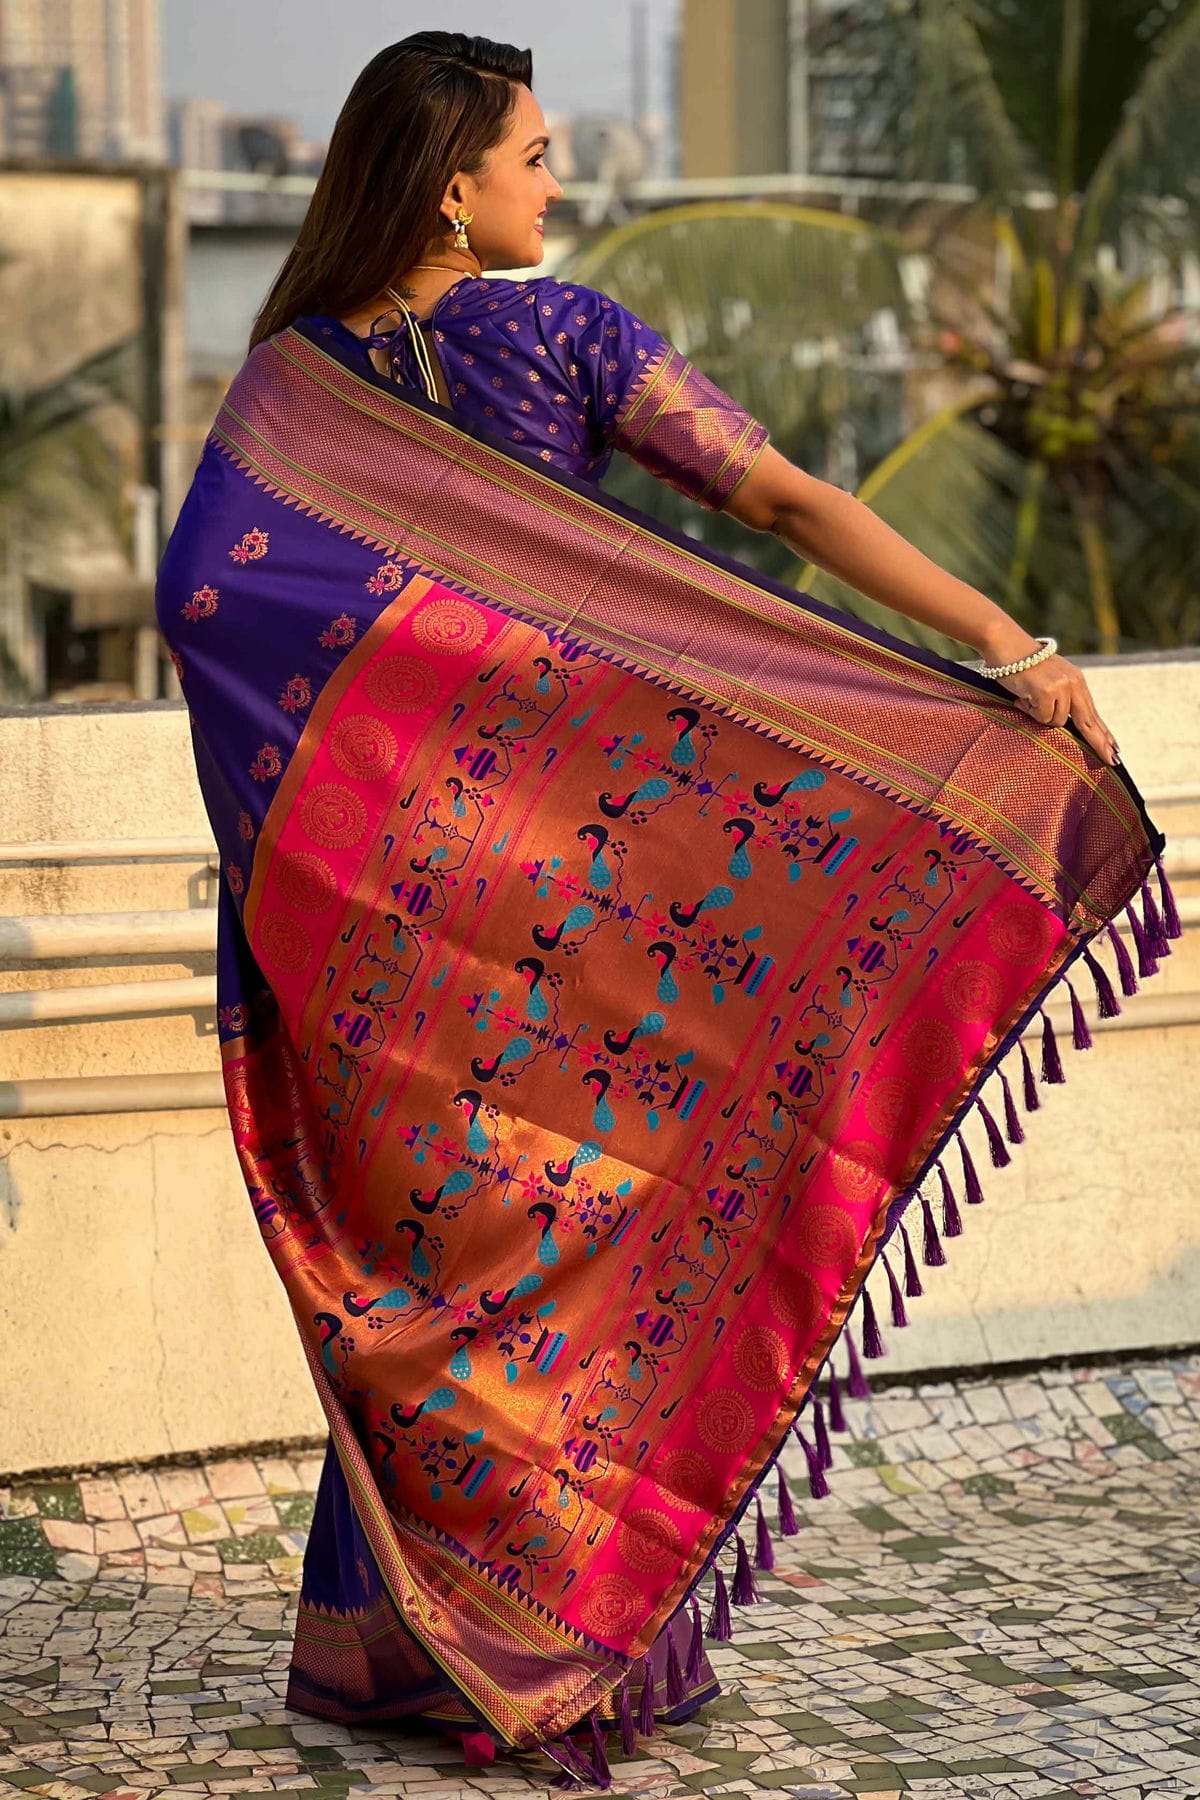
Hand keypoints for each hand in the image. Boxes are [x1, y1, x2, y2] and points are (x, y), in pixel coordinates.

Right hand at [996, 653, 1120, 768]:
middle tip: (1113, 760)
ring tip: (1027, 698)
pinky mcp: (1048, 691)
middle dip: (1100, 743)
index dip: (1103, 732)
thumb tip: (1065, 722)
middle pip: (1088, 722)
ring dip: (1039, 715)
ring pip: (1056, 722)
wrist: (1004, 643)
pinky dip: (1029, 711)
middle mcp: (1074, 683)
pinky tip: (1022, 696)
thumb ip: (1060, 696)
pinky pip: (1042, 717)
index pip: (1092, 712)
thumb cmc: (1019, 663)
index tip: (1114, 748)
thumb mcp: (1047, 679)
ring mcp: (1062, 687)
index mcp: (1076, 680)